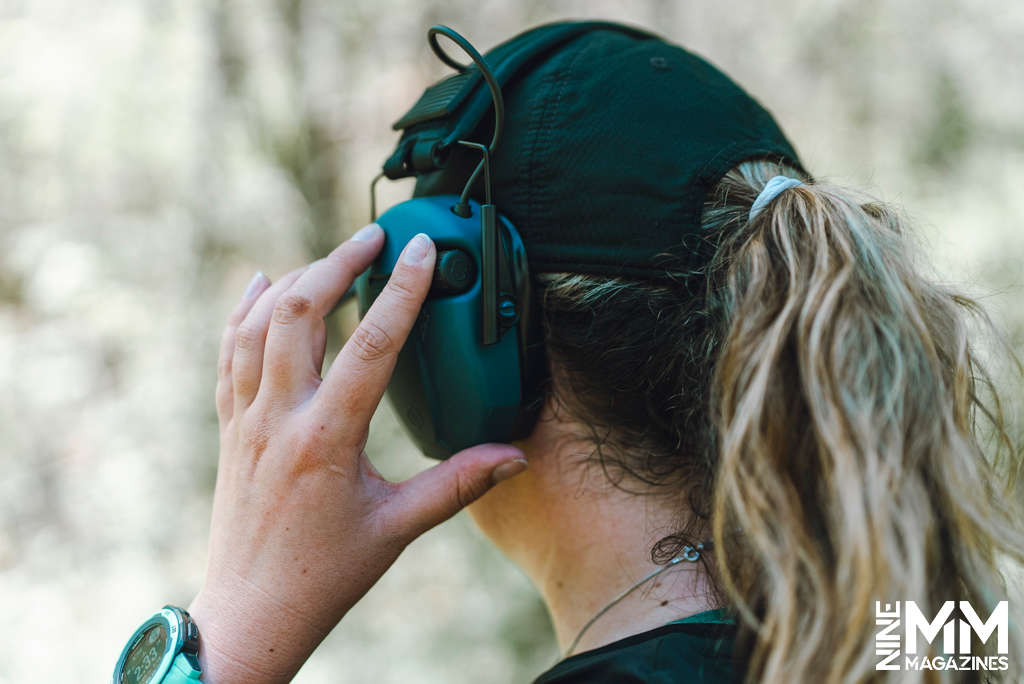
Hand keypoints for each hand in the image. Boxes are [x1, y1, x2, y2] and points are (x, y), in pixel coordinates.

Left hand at [188, 225, 528, 682]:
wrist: (250, 614)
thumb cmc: (324, 576)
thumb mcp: (398, 529)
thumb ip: (458, 485)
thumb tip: (515, 457)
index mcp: (326, 440)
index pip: (370, 345)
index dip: (400, 290)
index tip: (420, 249)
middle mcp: (277, 419)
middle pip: (297, 312)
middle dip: (336, 262)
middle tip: (373, 238)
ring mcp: (244, 420)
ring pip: (255, 324)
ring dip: (293, 280)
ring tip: (332, 259)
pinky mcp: (227, 427)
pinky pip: (227, 352)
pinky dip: (242, 311)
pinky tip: (258, 284)